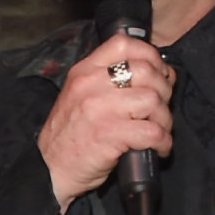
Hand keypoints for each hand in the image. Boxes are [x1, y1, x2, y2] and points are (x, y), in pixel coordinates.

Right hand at [38, 33, 174, 209]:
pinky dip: (163, 141)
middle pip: (146, 72)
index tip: (158, 73)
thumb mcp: (79, 96)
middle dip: (163, 91)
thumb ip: (107, 80)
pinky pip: (153, 131)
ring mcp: (100, 109)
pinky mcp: (110, 135)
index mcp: (84, 72)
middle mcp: (91, 85)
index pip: (124, 44)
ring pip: (153, 100)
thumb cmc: (70, 135)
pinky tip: (158, 147)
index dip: (151, 56)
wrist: (50, 169)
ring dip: (164, 119)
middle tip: (160, 108)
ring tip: (159, 130)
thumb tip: (154, 73)